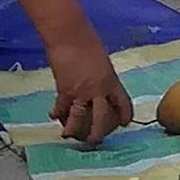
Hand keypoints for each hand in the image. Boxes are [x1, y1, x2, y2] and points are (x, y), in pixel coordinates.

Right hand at [47, 26, 133, 147]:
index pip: (123, 101)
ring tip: (68, 136)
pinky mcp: (65, 89)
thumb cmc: (88, 43)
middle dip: (99, 131)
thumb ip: (102, 77)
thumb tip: (98, 85)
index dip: (126, 114)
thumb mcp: (103, 63)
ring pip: (78, 116)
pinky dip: (57, 112)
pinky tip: (53, 117)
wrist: (71, 38)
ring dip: (73, 128)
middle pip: (101, 116)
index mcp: (112, 81)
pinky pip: (61, 106)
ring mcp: (81, 91)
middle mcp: (98, 90)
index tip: (126, 123)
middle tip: (95, 141)